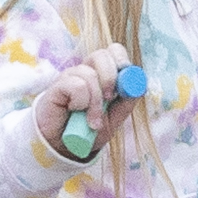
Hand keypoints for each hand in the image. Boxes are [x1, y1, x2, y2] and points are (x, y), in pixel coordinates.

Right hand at [16, 43, 136, 158]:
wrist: (64, 145)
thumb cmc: (89, 129)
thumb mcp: (115, 117)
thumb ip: (127, 101)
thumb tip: (140, 84)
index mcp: (102, 74)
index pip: (114, 51)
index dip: (121, 60)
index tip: (125, 76)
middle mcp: (86, 71)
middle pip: (101, 55)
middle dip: (110, 77)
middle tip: (109, 98)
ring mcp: (70, 76)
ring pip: (90, 74)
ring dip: (95, 102)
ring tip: (93, 121)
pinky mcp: (57, 86)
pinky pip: (76, 85)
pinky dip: (81, 102)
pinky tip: (75, 111)